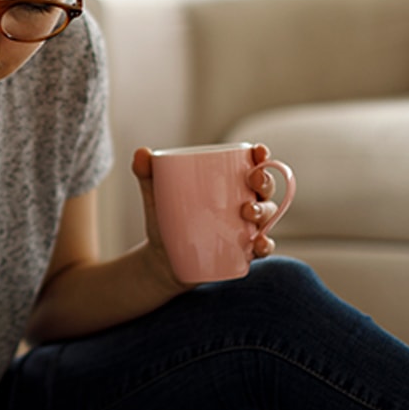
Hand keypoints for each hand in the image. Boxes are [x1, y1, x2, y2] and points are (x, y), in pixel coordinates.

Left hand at [131, 143, 280, 286]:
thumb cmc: (166, 219)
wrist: (161, 259)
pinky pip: (262, 247)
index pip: (251, 165)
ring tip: (248, 212)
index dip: (261, 156)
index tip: (258, 151)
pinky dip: (265, 245)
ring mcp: (246, 228)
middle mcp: (245, 203)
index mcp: (229, 183)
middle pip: (265, 188)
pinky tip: (258, 245)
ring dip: (264, 212)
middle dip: (265, 181)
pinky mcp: (243, 251)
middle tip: (252, 181)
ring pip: (267, 216)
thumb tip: (141, 153)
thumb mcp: (156, 196)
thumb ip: (148, 174)